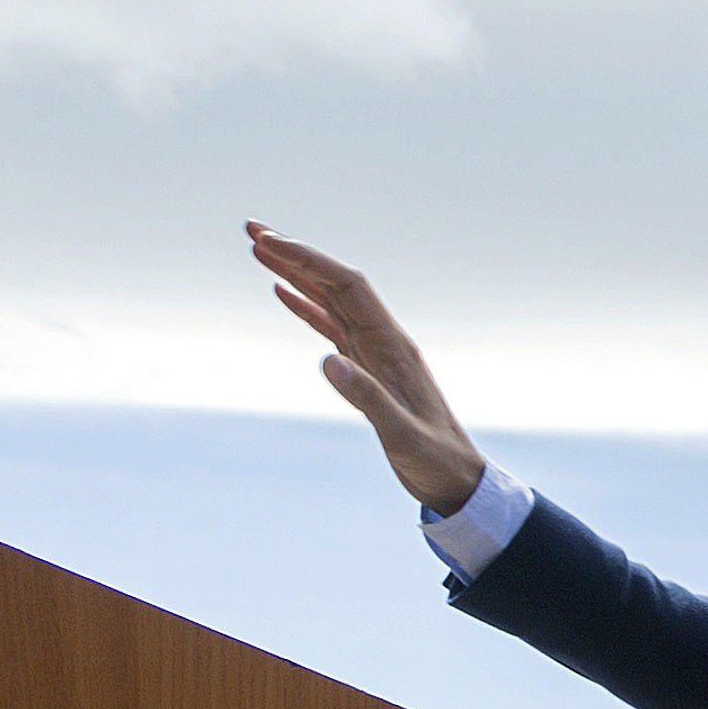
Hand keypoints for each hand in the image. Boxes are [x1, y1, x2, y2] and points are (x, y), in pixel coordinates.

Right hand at [245, 226, 485, 512]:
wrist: (456, 480)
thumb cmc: (434, 459)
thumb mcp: (401, 435)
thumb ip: (368, 399)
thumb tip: (328, 362)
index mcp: (393, 346)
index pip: (347, 287)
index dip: (309, 260)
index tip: (270, 242)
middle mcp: (383, 340)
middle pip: (335, 283)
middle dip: (296, 253)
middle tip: (252, 228)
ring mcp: (373, 352)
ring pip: (329, 300)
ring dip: (295, 272)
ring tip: (258, 247)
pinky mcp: (365, 369)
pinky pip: (330, 326)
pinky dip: (305, 305)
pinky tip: (282, 291)